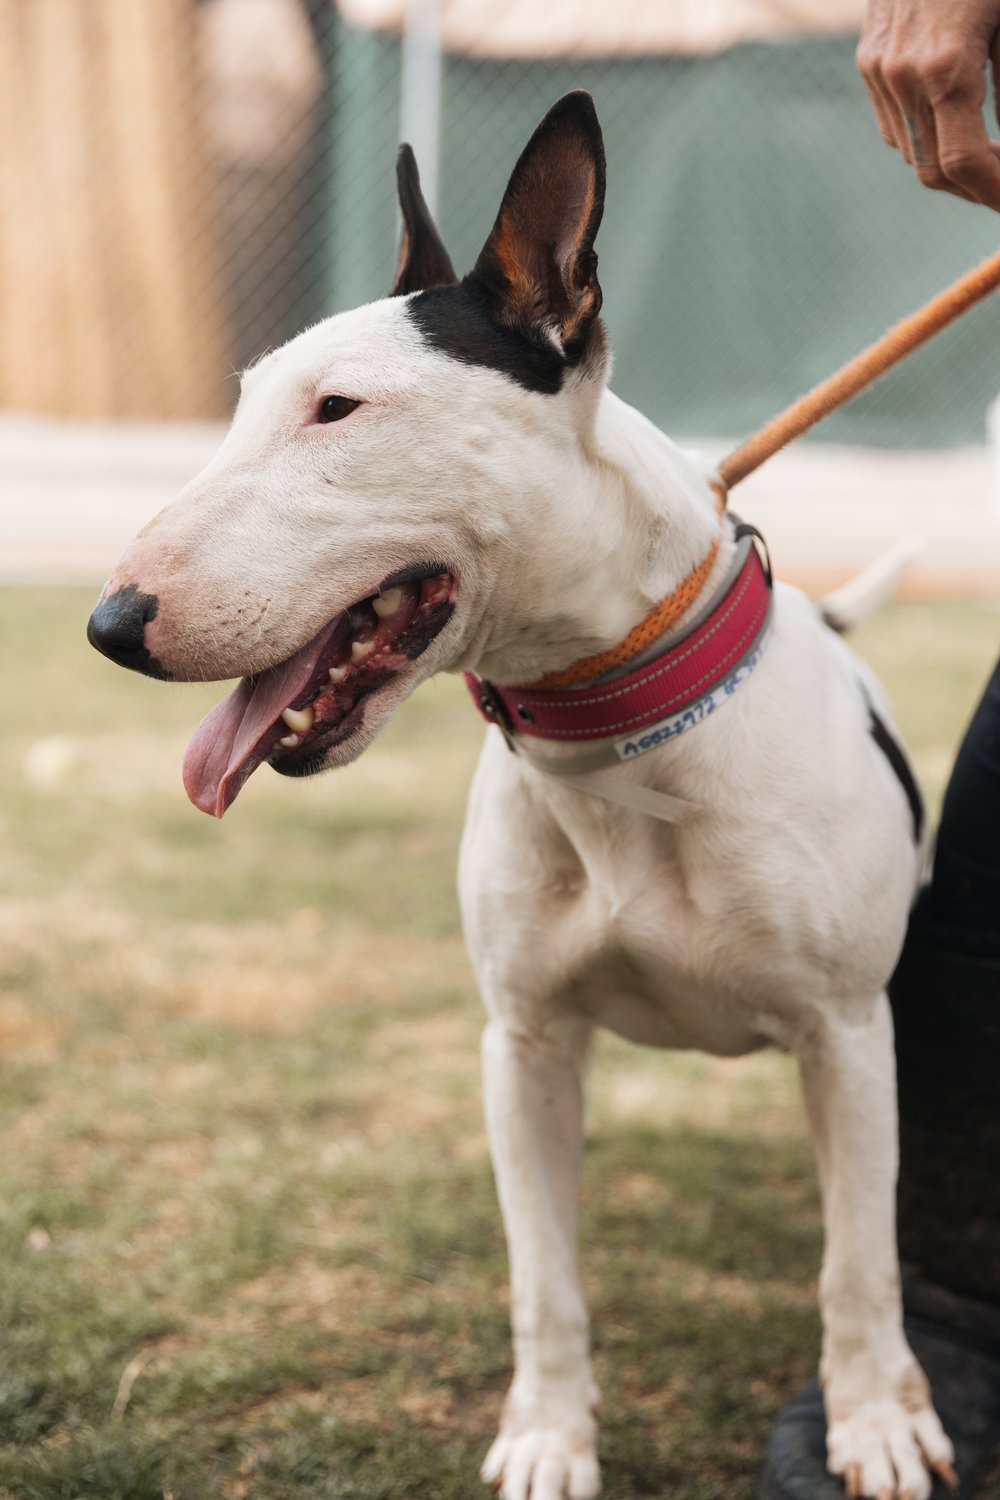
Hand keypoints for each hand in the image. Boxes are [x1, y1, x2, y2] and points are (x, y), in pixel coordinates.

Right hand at [857, 0, 999, 207]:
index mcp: (947, 66)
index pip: (963, 161)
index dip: (992, 191)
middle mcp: (903, 76)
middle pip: (932, 169)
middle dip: (974, 189)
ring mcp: (879, 70)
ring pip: (910, 153)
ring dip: (949, 168)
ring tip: (987, 154)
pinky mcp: (869, 61)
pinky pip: (893, 124)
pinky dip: (924, 141)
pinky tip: (952, 127)